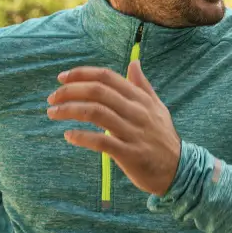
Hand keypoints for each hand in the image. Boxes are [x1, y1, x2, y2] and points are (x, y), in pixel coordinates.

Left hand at [48, 61, 181, 196]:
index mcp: (142, 99)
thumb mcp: (158, 108)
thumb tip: (134, 64)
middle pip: (98, 92)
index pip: (107, 77)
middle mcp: (138, 112)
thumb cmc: (163, 137)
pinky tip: (69, 135)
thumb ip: (143, 86)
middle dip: (69, 91)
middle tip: (52, 98)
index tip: (61, 78)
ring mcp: (133, 132)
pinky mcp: (129, 153)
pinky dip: (81, 137)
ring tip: (53, 113)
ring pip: (96, 113)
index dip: (81, 74)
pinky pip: (101, 141)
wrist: (179, 169)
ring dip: (69, 111)